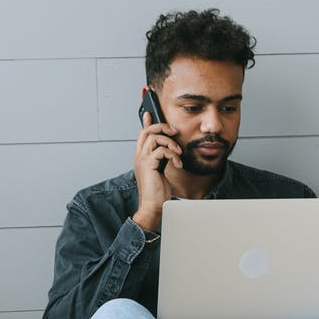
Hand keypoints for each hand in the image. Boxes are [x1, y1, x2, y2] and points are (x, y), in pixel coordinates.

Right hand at [133, 111, 181, 231]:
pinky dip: (173, 155)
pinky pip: (161, 150)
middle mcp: (139, 156)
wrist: (153, 206)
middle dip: (162, 127)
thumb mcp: (161, 170)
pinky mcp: (148, 164)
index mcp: (142, 156)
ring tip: (178, 154)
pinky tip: (178, 164)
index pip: (142, 134)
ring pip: (154, 137)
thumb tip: (170, 151)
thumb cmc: (157, 192)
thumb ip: (163, 158)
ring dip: (171, 143)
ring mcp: (142, 160)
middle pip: (147, 130)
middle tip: (174, 132)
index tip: (150, 112)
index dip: (147, 122)